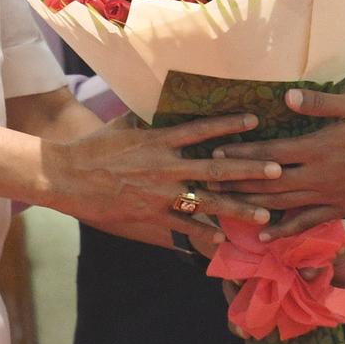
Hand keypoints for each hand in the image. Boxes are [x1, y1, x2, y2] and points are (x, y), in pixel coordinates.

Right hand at [44, 112, 280, 250]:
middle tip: (277, 171)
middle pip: (215, 169)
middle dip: (248, 171)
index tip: (255, 120)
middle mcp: (165, 168)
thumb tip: (163, 101)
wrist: (67, 176)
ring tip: (264, 215)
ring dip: (237, 209)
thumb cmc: (95, 147)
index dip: (229, 124)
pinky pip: (183, 229)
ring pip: (207, 204)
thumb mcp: (124, 124)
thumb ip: (149, 116)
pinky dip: (205, 235)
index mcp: (159, 141)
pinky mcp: (151, 218)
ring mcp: (160, 196)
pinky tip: (226, 242)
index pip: (202, 130)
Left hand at [211, 89, 344, 235]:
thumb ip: (318, 103)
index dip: (243, 154)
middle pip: (269, 183)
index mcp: (318, 149)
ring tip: (226, 207)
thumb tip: (286, 97)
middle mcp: (318, 177)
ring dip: (253, 206)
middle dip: (238, 183)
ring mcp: (329, 196)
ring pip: (283, 205)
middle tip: (210, 183)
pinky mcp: (339, 209)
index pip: (271, 154)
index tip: (218, 152)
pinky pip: (306, 223)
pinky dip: (284, 230)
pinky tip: (265, 236)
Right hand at [227, 219, 344, 343]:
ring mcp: (286, 300)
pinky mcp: (297, 321)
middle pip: (245, 288)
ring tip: (246, 338)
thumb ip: (321, 251)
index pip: (251, 257)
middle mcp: (278, 275)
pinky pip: (274, 336)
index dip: (240, 268)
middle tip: (242, 312)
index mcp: (283, 252)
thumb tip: (305, 271)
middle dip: (237, 301)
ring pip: (254, 314)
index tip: (241, 280)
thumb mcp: (337, 242)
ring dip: (242, 327)